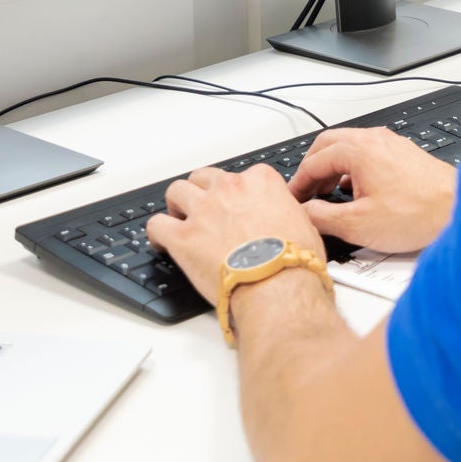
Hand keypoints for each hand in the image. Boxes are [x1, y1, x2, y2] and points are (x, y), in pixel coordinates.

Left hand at [146, 165, 328, 307]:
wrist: (278, 286)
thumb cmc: (295, 261)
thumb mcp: (304, 224)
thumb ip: (285, 212)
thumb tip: (285, 219)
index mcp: (260, 182)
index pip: (242, 175)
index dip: (237, 193)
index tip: (237, 206)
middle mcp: (229, 189)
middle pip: (204, 177)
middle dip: (203, 192)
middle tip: (206, 211)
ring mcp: (203, 211)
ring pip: (177, 191)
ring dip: (178, 204)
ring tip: (181, 220)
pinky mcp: (182, 237)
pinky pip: (156, 225)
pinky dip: (157, 232)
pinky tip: (163, 242)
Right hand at [287, 128, 459, 253]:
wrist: (458, 209)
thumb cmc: (418, 214)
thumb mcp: (358, 224)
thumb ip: (323, 217)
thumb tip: (305, 213)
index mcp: (359, 150)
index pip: (313, 161)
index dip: (297, 183)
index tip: (291, 199)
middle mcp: (375, 139)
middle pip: (328, 145)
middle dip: (312, 169)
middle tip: (305, 193)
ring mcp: (391, 144)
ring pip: (349, 147)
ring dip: (332, 167)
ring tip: (327, 194)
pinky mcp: (404, 154)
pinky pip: (368, 153)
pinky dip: (352, 167)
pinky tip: (356, 190)